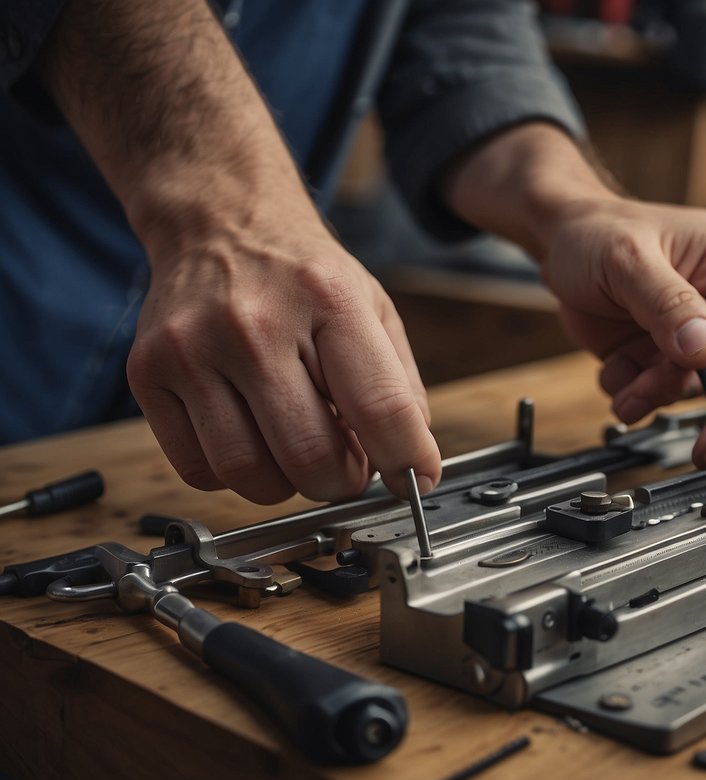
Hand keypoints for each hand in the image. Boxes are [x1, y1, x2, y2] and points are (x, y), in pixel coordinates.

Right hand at [128, 216, 439, 503]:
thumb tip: (412, 467)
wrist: (220, 224)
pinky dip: (235, 475)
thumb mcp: (374, 309)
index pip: (379, 408)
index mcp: (328, 299)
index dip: (406, 461)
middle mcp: (254, 323)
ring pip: (249, 474)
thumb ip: (400, 388)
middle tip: (348, 466)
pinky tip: (252, 439)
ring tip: (299, 449)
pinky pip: (198, 469)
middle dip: (342, 481)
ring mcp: (192, 349)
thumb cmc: (303, 277)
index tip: (415, 480)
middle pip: (310, 456)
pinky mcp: (147, 373)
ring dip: (287, 484)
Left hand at [540, 196, 705, 466]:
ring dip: (663, 399)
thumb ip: (668, 304)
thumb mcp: (628, 258)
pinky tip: (615, 372)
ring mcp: (691, 336)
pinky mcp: (660, 358)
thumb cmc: (596, 230)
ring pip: (701, 392)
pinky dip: (636, 397)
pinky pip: (660, 395)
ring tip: (628, 391)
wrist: (557, 236)